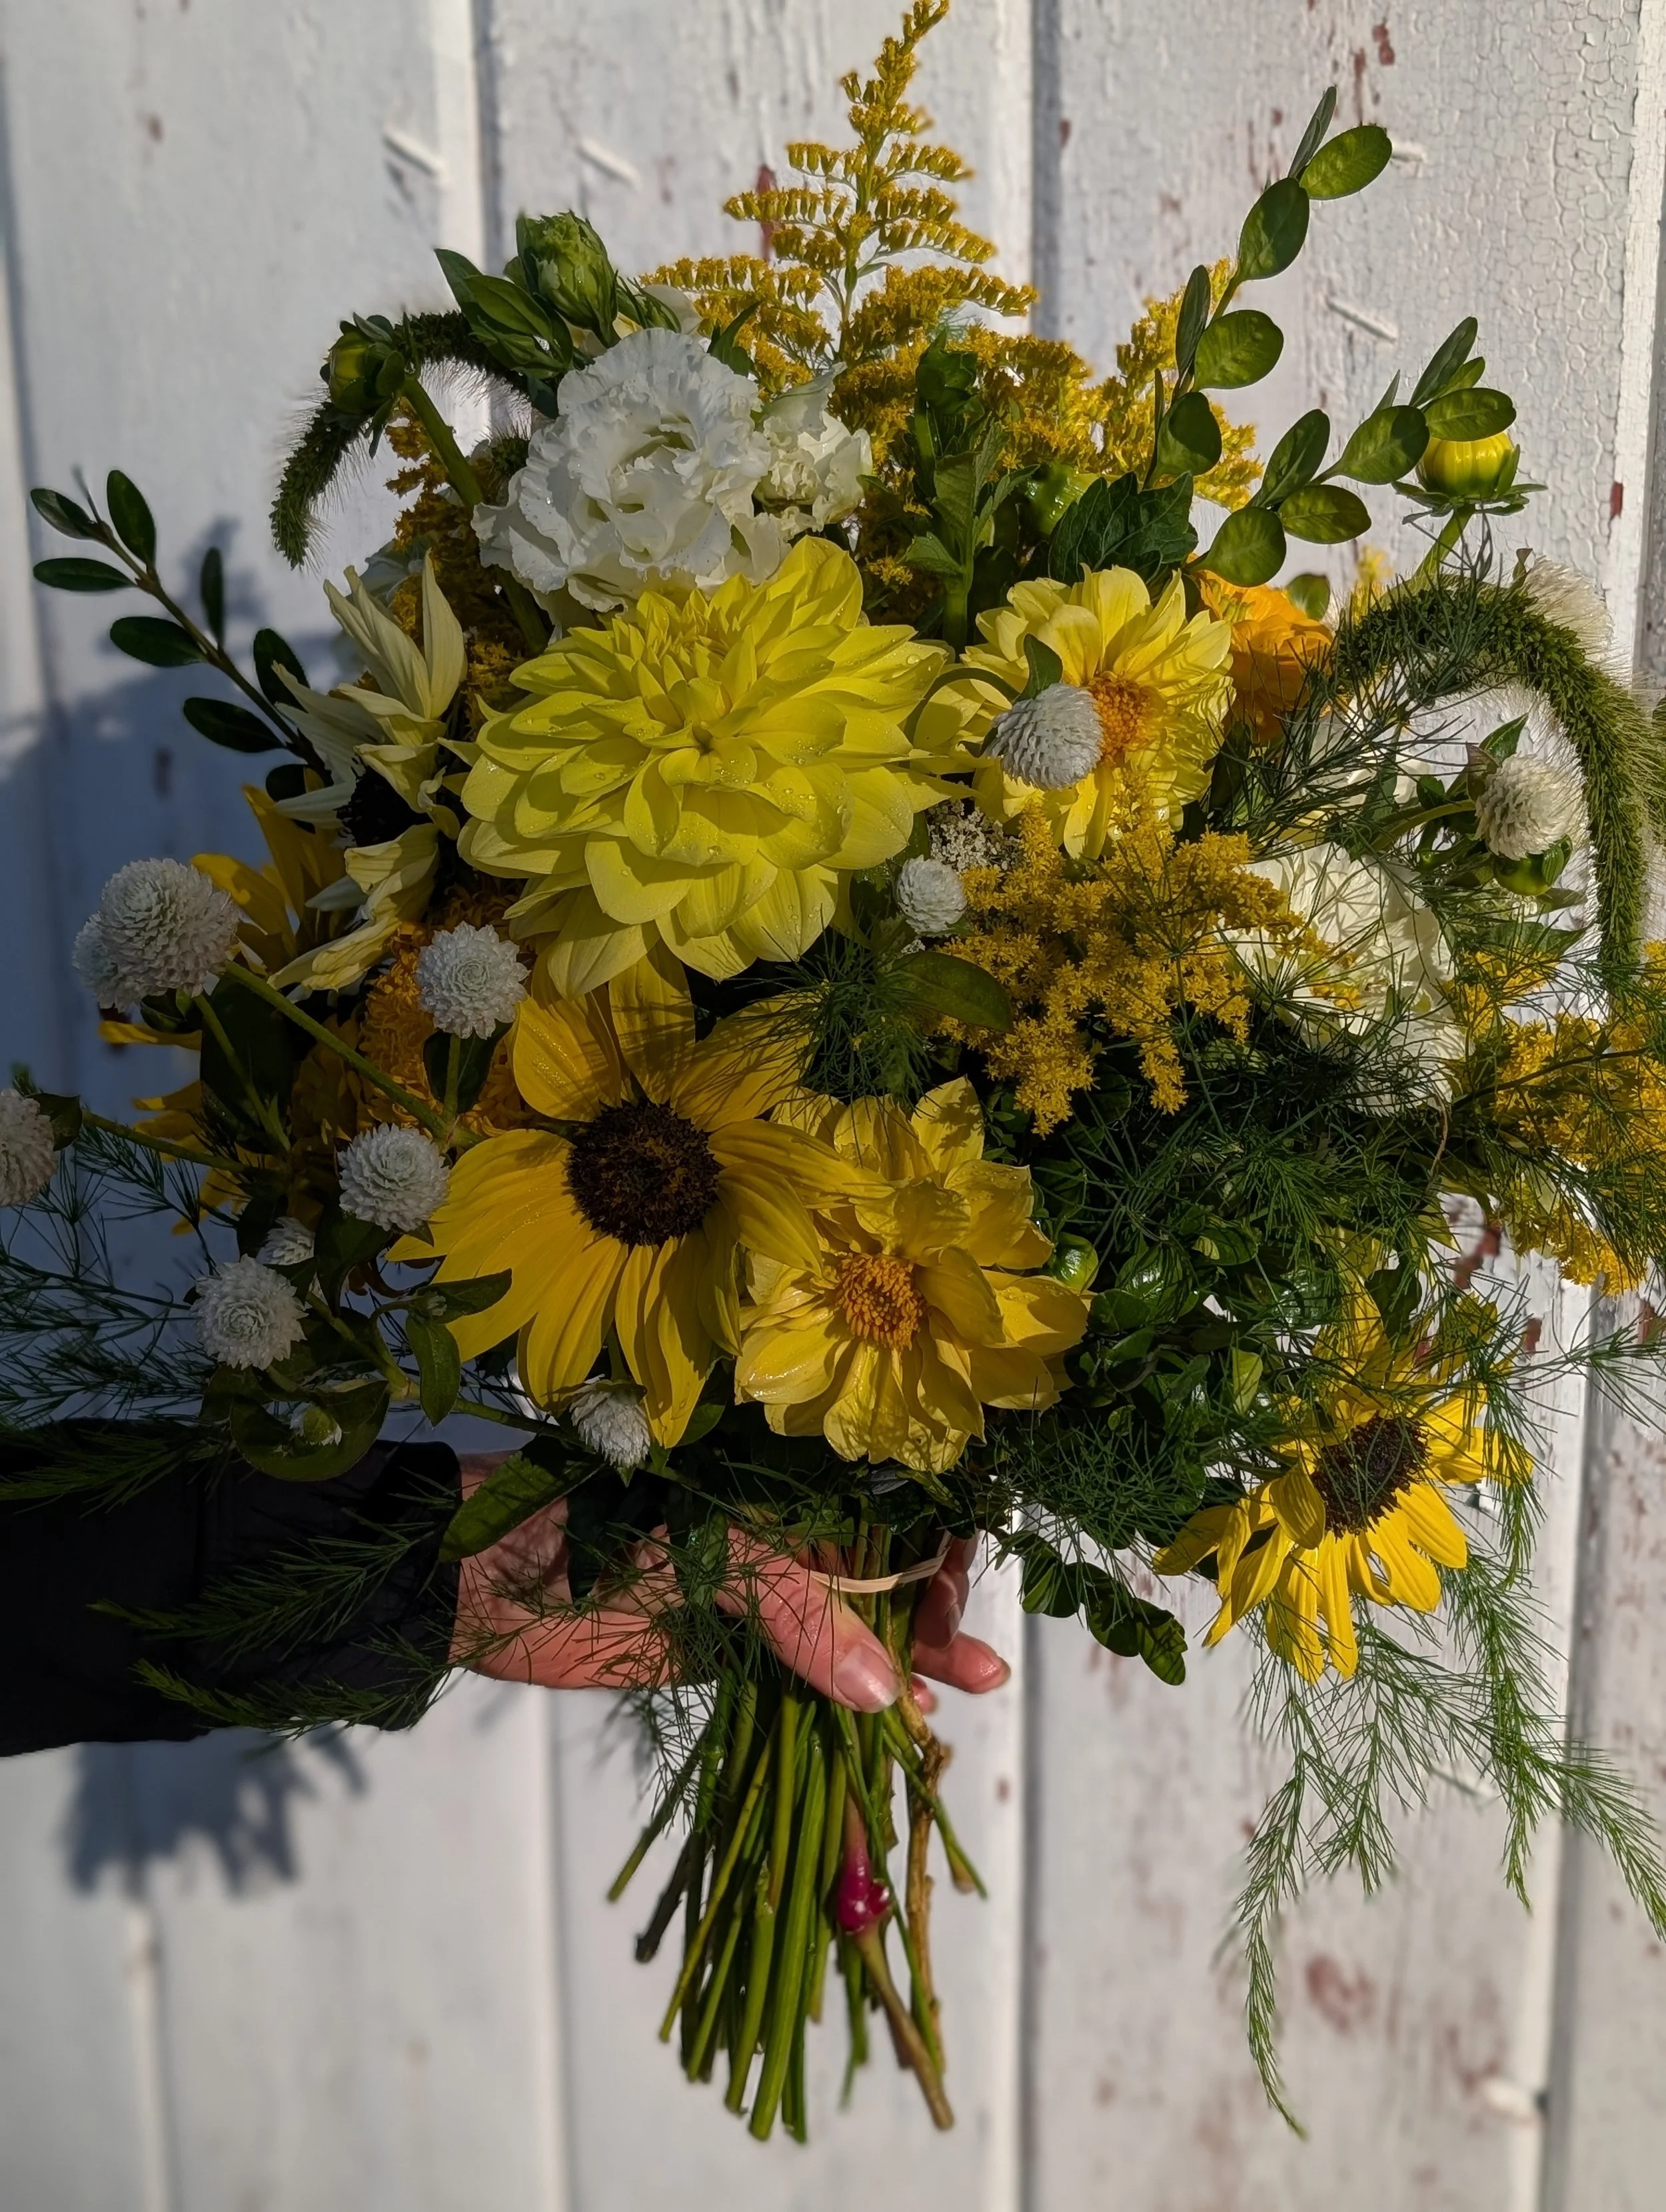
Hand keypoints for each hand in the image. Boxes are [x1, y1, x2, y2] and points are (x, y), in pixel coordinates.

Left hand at [450, 1456, 1008, 1711]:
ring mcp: (753, 1594)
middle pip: (880, 1569)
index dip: (931, 1541)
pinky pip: (804, 1677)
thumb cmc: (588, 1529)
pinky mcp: (725, 1652)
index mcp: (776, 1481)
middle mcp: (777, 1531)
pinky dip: (850, 1700)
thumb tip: (887, 1688)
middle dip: (931, 1615)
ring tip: (958, 1699)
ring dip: (907, 1663)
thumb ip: (798, 1614)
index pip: (883, 1499)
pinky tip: (900, 1722)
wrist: (476, 1582)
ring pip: (851, 1629)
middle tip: (975, 1665)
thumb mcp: (707, 1553)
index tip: (954, 1589)